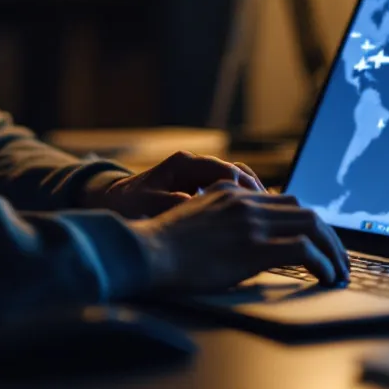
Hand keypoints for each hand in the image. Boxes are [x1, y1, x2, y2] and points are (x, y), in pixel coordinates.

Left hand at [83, 150, 265, 217]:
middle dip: (258, 194)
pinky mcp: (199, 191)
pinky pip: (229, 193)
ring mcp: (199, 178)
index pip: (226, 170)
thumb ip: (172, 204)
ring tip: (271, 220)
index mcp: (184, 164)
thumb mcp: (147, 206)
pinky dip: (243, 205)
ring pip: (237, 182)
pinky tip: (253, 224)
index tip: (261, 209)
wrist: (110, 206)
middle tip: (277, 215)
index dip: (247, 190)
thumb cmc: (126, 207)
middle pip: (238, 174)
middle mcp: (195, 166)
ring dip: (253, 200)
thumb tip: (195, 202)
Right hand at [130, 181, 349, 291]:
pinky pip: (303, 251)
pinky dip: (323, 263)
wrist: (146, 251)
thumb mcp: (194, 216)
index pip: (284, 201)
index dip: (308, 222)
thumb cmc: (162, 244)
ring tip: (339, 270)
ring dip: (332, 250)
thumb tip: (238, 234)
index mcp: (232, 193)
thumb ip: (220, 215)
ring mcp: (251, 223)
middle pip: (304, 210)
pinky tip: (327, 277)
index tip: (319, 240)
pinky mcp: (253, 247)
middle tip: (338, 257)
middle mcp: (245, 202)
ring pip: (311, 226)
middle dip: (328, 235)